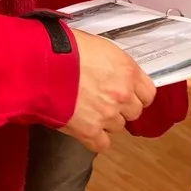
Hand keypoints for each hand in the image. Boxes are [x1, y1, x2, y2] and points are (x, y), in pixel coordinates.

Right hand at [61, 30, 155, 152]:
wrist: (41, 65)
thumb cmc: (64, 48)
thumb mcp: (98, 46)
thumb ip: (113, 63)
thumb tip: (112, 71)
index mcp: (128, 70)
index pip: (148, 93)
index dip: (137, 94)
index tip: (128, 93)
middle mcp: (123, 94)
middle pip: (134, 112)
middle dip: (121, 108)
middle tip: (103, 100)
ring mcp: (107, 115)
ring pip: (117, 127)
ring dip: (106, 121)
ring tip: (88, 110)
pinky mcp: (89, 132)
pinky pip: (102, 144)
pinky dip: (94, 138)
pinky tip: (84, 128)